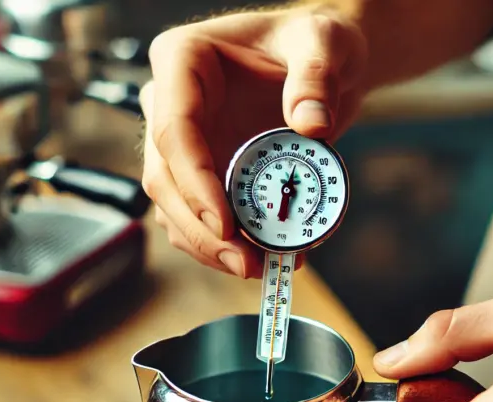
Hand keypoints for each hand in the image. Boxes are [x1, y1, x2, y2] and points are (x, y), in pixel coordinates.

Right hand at [139, 5, 367, 276]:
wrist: (328, 65)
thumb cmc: (316, 42)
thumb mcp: (325, 43)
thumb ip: (317, 77)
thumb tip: (312, 124)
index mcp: (183, 60)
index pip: (174, 129)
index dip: (194, 182)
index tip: (225, 223)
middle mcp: (171, 102)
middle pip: (164, 176)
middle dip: (200, 229)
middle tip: (245, 262)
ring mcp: (185, 141)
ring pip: (174, 205)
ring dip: (208, 245)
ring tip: (258, 268)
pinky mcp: (204, 171)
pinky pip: (199, 215)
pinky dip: (223, 243)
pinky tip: (260, 257)